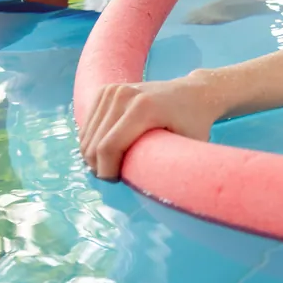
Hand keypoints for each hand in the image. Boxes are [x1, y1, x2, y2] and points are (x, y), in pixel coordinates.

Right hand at [78, 76, 223, 180]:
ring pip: (87, 135)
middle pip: (94, 143)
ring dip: (93, 156)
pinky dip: (91, 141)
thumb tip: (154, 193)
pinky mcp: (105, 90)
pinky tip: (106, 149)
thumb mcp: (189, 147)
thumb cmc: (195, 124)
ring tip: (111, 164)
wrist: (192, 92)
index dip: (106, 171)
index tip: (117, 181)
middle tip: (115, 176)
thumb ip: (172, 168)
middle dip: (99, 166)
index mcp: (144, 108)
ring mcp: (113, 89)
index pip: (108, 147)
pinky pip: (87, 124)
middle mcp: (124, 95)